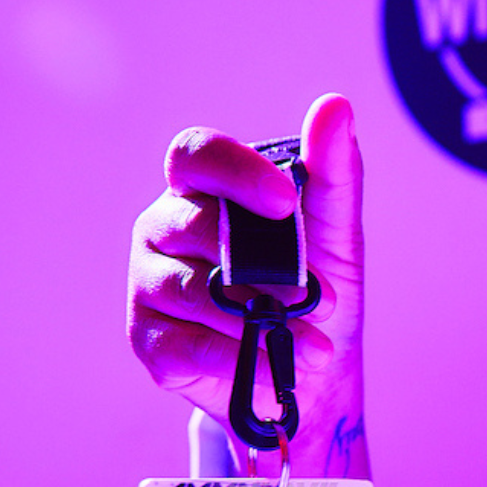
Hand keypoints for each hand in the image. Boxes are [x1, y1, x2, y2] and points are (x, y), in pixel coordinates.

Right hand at [128, 94, 366, 474]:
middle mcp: (165, 229)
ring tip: (314, 348)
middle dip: (265, 266)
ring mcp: (150, 284)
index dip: (236, 171)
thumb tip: (334, 107)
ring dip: (261, 322)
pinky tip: (272, 371)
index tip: (286, 200)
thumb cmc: (315, 295)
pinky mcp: (150, 340)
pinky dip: (238, 360)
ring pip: (194, 290)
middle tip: (321, 299)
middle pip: (193, 224)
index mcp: (203, 191)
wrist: (311, 380)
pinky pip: (187, 345)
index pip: (195, 154)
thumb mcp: (336, 235)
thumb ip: (333, 175)